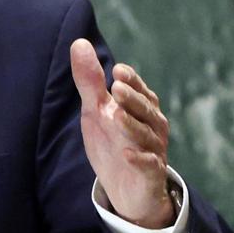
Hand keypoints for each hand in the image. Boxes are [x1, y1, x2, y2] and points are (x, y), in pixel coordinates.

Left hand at [70, 38, 173, 228]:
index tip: (117, 71)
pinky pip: (148, 165)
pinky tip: (126, 154)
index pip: (138, 90)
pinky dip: (138, 160)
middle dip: (132, 99)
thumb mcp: (97, 111)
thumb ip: (90, 81)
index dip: (131, 80)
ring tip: (116, 117)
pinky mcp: (151, 174)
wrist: (127, 190)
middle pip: (145, 110)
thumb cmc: (114, 142)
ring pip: (146, 135)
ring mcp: (154, 150)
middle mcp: (153, 125)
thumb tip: (79, 43)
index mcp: (142, 107)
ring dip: (132, 126)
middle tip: (117, 88)